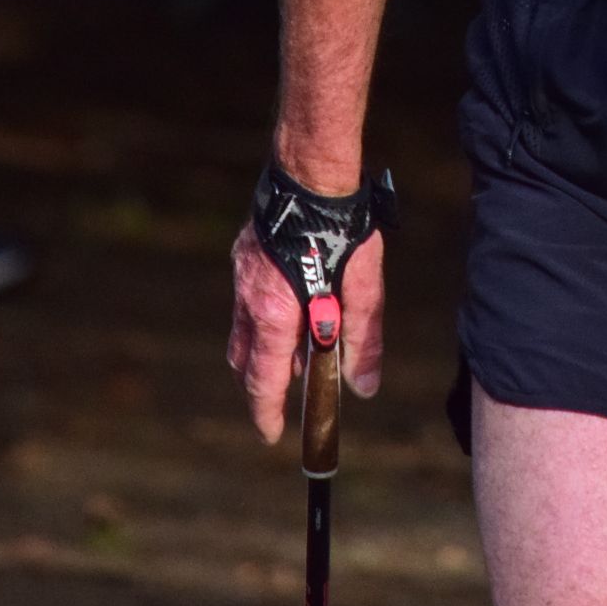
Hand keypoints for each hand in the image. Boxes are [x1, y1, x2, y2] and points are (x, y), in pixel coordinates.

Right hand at [228, 220, 384, 443]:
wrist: (311, 171)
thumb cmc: (343, 230)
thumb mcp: (364, 289)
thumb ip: (363, 340)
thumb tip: (364, 387)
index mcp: (273, 315)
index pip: (263, 380)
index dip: (267, 411)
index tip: (272, 434)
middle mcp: (248, 299)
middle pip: (245, 360)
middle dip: (263, 383)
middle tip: (287, 393)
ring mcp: (242, 273)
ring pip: (244, 329)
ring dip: (266, 348)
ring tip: (299, 347)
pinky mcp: (245, 252)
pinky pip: (247, 299)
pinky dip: (264, 316)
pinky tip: (294, 301)